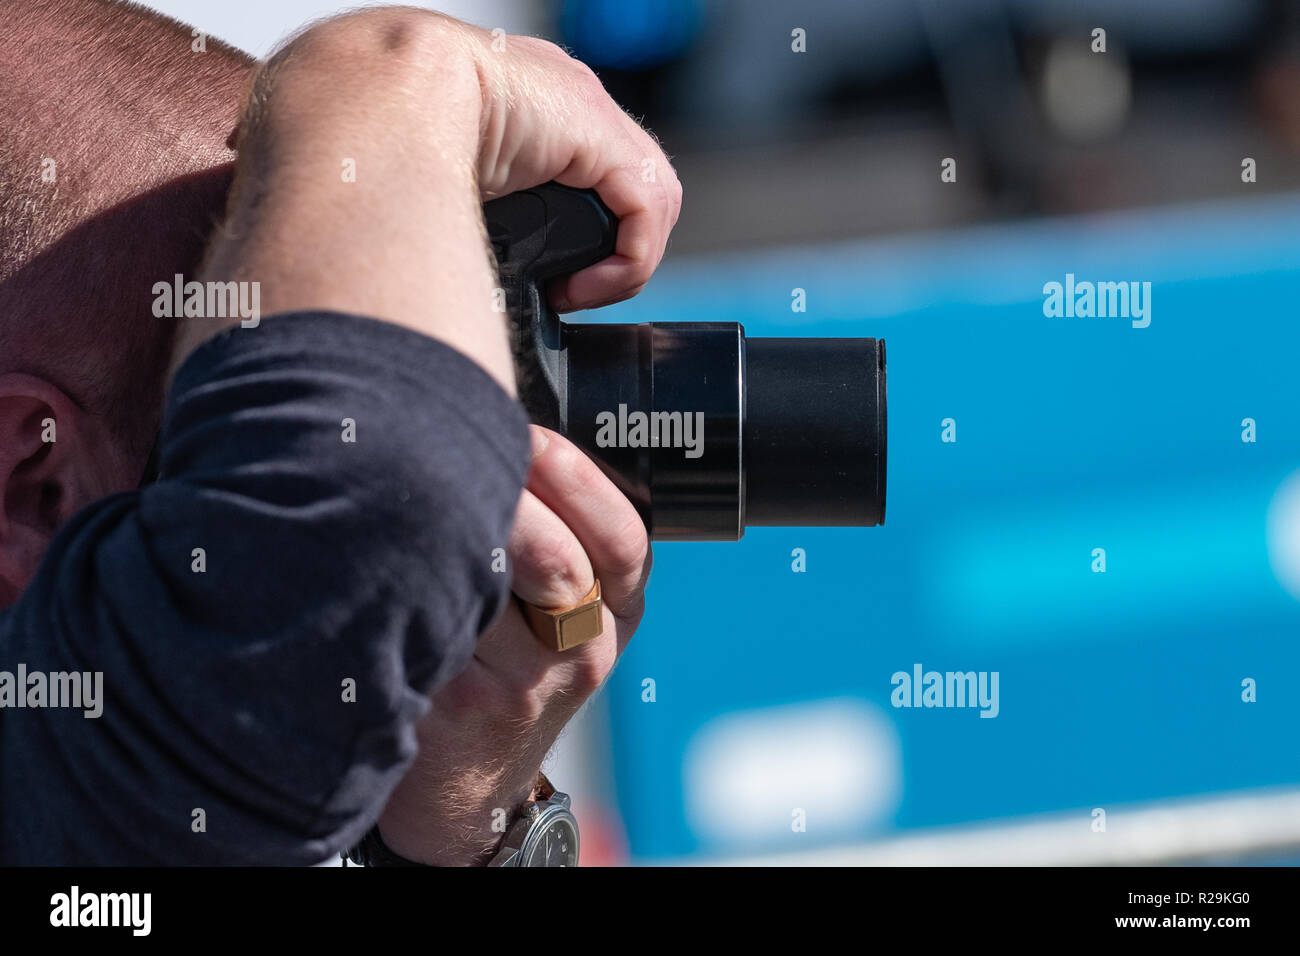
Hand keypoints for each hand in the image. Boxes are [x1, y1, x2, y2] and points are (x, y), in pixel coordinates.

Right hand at [191, 7, 680, 391]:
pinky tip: (579, 287)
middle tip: (556, 294)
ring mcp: (571, 108)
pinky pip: (646, 205)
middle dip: (589, 252)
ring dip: (608, 266)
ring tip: (567, 295)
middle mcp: (538, 100)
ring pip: (633, 201)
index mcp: (488, 108)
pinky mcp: (597, 129)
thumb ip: (421, 227)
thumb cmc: (341, 149)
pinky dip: (626, 260)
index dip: (553, 239)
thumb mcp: (384, 192)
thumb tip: (420, 297)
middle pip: (601, 190)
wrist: (350, 102)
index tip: (530, 287)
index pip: (550, 173)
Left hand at [375, 427, 650, 864]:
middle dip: (508, 494)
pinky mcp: (463, 702)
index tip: (534, 436)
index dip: (579, 481)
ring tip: (412, 489)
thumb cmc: (510, 669)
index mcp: (618, 612)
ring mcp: (527, 684)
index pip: (625, 540)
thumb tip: (502, 427)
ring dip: (450, 529)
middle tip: (458, 448)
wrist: (468, 783)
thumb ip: (560, 536)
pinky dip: (410, 575)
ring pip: (488, 584)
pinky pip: (437, 618)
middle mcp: (585, 651)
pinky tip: (387, 546)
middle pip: (559, 560)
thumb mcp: (563, 613)